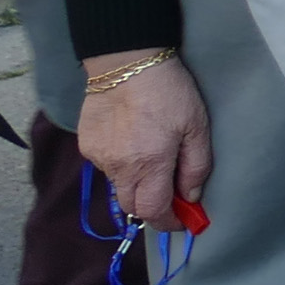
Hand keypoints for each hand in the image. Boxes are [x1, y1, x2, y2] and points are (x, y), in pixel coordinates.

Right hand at [79, 53, 210, 230]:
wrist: (126, 62)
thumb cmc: (170, 92)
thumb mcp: (197, 127)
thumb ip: (196, 166)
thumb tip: (191, 197)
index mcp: (149, 165)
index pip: (153, 212)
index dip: (168, 222)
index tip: (182, 221)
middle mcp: (119, 167)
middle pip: (132, 206)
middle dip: (152, 207)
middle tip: (171, 195)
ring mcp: (99, 157)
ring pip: (118, 186)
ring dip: (137, 183)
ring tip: (153, 157)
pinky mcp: (86, 145)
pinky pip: (106, 166)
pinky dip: (122, 164)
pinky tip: (133, 142)